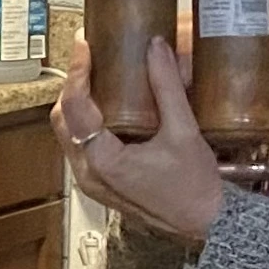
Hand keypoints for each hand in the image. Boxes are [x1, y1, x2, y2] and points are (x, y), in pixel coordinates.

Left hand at [55, 39, 227, 246]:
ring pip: (68, 132)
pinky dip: (86, 121)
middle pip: (63, 119)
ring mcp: (90, 180)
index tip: (84, 45)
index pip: (76, 107)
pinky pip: (80, 144)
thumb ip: (167, 87)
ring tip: (96, 74)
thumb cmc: (195, 186)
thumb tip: (156, 47)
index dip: (77, 72)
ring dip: (77, 103)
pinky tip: (106, 104)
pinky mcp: (99, 182)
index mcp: (103, 160)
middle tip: (90, 56)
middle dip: (73, 85)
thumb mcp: (184, 131)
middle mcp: (88, 172)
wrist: (205, 223)